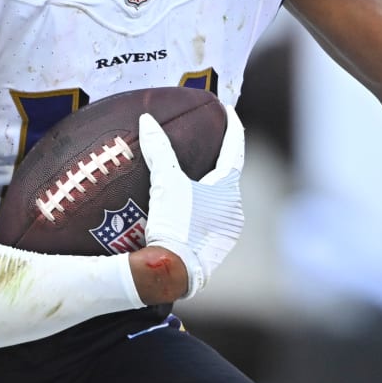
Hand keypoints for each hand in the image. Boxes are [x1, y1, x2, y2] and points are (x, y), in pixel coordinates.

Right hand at [140, 106, 244, 298]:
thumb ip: (159, 149)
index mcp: (228, 189)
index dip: (233, 127)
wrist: (173, 271)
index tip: (230, 110)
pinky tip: (186, 212)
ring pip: (219, 202)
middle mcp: (234, 209)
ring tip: (191, 181)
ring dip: (208, 191)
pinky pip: (212, 221)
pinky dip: (202, 211)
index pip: (234, 149)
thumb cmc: (175, 225)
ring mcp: (228, 232)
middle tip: (207, 146)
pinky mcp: (217, 249)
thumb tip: (147, 119)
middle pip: (227, 177)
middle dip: (218, 162)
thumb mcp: (165, 183)